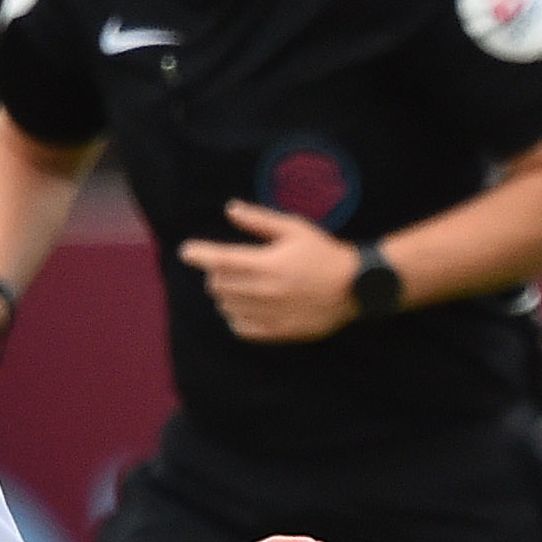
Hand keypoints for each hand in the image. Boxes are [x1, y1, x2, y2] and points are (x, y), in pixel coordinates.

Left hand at [180, 202, 364, 341]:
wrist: (354, 287)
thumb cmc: (323, 253)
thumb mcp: (294, 228)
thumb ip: (259, 220)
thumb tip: (230, 209)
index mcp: (267, 263)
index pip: (219, 260)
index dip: (198, 254)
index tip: (187, 251)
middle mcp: (265, 291)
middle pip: (218, 285)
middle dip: (215, 273)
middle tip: (226, 265)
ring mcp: (269, 314)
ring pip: (226, 306)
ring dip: (224, 294)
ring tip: (238, 284)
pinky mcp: (277, 332)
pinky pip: (240, 328)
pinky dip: (234, 317)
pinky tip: (244, 306)